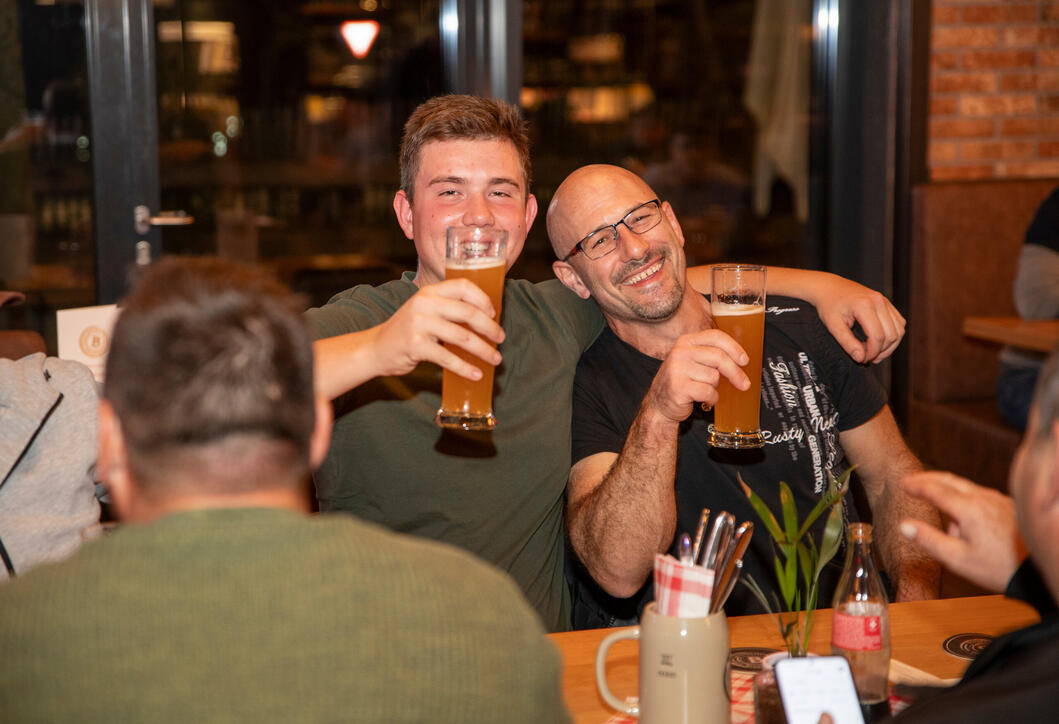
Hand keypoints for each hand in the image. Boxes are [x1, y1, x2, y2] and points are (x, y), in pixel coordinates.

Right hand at [368, 278, 504, 379]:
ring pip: (462, 337)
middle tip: (501, 339)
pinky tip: (476, 374)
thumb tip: (485, 319)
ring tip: (495, 359)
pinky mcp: (416, 345)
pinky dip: (465, 368)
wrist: (376, 348)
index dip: (484, 299)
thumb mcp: (425, 310)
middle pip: (468, 312)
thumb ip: (448, 309)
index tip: (495, 314)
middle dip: (489, 328)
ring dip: (483, 350)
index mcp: (430, 291)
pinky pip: (448, 358)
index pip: (464, 286)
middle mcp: (424, 304)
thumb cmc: (408, 330)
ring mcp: (419, 324)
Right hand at [644, 329, 748, 422]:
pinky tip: (703, 398)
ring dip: (715, 387)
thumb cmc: (680, 382)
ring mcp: (678, 369)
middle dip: (735, 372)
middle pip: (719, 357)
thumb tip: (740, 358)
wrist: (659, 404)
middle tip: (744, 383)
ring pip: (714, 376)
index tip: (744, 360)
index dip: (734, 348)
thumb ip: (710, 354)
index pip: (716, 336)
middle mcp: (680, 352)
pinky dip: (711, 398)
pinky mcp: (679, 387)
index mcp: (686, 342)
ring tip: (704, 389)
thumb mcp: (691, 361)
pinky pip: (708, 392)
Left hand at [811, 274, 905, 363]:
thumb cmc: (829, 305)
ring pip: (899, 330)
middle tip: (866, 358)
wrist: (830, 288)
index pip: (877, 337)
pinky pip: (899, 323)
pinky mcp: (887, 303)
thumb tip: (860, 358)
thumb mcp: (833, 326)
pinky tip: (879, 342)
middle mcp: (879, 301)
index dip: (872, 352)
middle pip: (891, 335)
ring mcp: (885, 301)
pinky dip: (892, 336)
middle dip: (881, 351)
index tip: (862, 359)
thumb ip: (847, 343)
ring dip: (889, 346)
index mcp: (865, 305)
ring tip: (874, 353)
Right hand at [898, 471, 1025, 591]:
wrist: (1034, 570)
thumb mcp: (957, 559)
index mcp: (969, 509)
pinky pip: (980, 494)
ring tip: (935, 499)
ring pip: (966, 487)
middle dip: (928, 478)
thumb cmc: (998, 567)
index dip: (916, 485)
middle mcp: (984, 498)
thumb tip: (904, 526)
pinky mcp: (1007, 505)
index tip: (903, 484)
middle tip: (912, 481)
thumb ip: (929, 540)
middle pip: (950, 479)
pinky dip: (964, 494)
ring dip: (947, 488)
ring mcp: (998, 499)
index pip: (935, 489)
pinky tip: (962, 509)